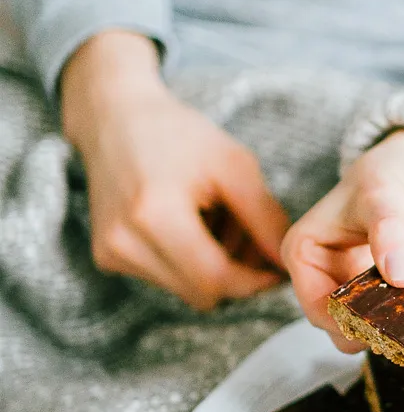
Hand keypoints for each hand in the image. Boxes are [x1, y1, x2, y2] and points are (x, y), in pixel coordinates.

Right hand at [62, 31, 289, 310]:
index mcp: (154, 215)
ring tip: (216, 221)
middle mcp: (123, 243)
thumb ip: (265, 220)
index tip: (278, 268)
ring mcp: (110, 253)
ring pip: (186, 290)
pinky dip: (187, 263)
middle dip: (235, 274)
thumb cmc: (178, 134)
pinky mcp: (106, 257)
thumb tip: (289, 265)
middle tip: (249, 236)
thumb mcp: (234, 166)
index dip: (255, 281)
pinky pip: (165, 279)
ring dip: (212, 269)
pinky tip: (190, 224)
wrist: (114, 118)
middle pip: (203, 293)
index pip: (216, 280)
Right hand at [281, 129, 403, 340]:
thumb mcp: (384, 196)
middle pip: (341, 324)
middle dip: (373, 331)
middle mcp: (321, 276)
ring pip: (367, 328)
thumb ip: (389, 231)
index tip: (385, 329)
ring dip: (395, 330)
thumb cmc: (388, 175)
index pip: (316, 308)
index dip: (347, 324)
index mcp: (303, 254)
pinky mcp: (379, 295)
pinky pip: (392, 321)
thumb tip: (399, 276)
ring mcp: (351, 288)